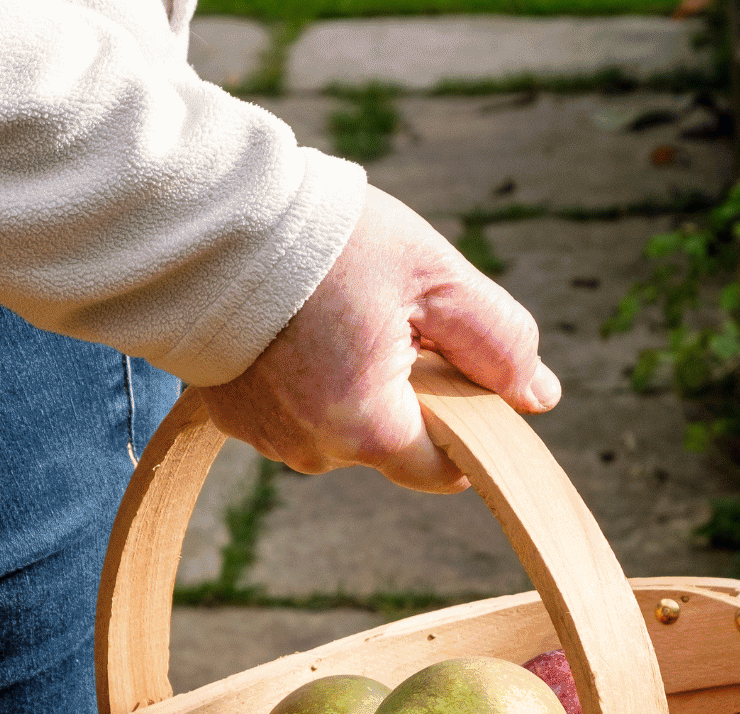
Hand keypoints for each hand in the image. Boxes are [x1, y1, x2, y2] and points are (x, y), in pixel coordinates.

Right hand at [197, 187, 560, 493]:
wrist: (200, 220)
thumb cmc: (323, 241)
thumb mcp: (434, 276)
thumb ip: (498, 342)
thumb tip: (539, 396)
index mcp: (370, 427)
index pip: (445, 467)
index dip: (467, 421)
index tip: (456, 363)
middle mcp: (315, 450)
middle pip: (392, 439)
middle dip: (407, 387)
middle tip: (388, 311)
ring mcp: (267, 438)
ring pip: (342, 423)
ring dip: (353, 379)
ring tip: (335, 307)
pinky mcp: (231, 416)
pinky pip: (293, 408)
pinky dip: (305, 373)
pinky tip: (298, 320)